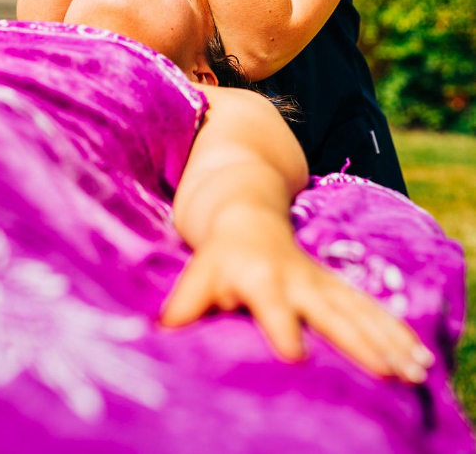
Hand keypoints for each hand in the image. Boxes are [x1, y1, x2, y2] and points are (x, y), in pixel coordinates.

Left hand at [161, 214, 433, 383]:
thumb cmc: (219, 252)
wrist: (246, 207)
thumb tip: (162, 331)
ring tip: (415, 370)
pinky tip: (417, 359)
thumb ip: (186, 302)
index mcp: (261, 278)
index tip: (295, 354)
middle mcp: (297, 280)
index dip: (281, 326)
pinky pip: (370, 310)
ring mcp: (321, 282)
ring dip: (390, 341)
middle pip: (331, 312)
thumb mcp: (200, 272)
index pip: (271, 305)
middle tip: (387, 372)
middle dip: (360, 341)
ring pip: (360, 311)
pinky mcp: (334, 286)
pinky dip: (395, 332)